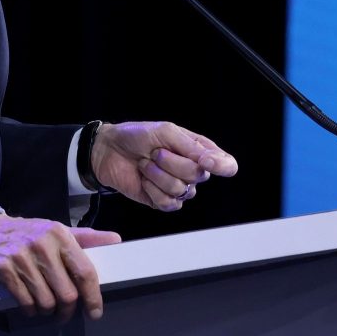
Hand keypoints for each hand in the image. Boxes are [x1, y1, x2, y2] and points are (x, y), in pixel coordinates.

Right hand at [0, 214, 121, 320]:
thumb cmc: (27, 233)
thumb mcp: (56, 230)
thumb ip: (86, 238)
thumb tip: (116, 240)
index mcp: (60, 234)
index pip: (84, 271)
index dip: (93, 296)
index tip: (95, 312)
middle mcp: (42, 245)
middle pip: (66, 293)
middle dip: (67, 310)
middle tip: (65, 313)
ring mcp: (21, 257)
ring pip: (46, 302)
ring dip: (48, 311)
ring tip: (45, 306)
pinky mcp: (3, 269)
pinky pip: (25, 302)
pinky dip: (30, 310)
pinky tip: (30, 305)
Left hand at [91, 122, 237, 211]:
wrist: (109, 150)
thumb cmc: (138, 136)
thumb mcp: (165, 132)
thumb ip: (190, 147)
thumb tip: (212, 160)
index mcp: (199, 151)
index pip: (227, 165)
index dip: (222, 166)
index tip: (204, 161)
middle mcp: (193, 171)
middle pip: (198, 176)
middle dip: (171, 162)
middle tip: (155, 152)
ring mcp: (179, 188)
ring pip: (181, 190)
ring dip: (157, 174)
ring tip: (145, 163)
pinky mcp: (163, 201)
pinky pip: (168, 203)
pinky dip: (151, 189)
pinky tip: (143, 179)